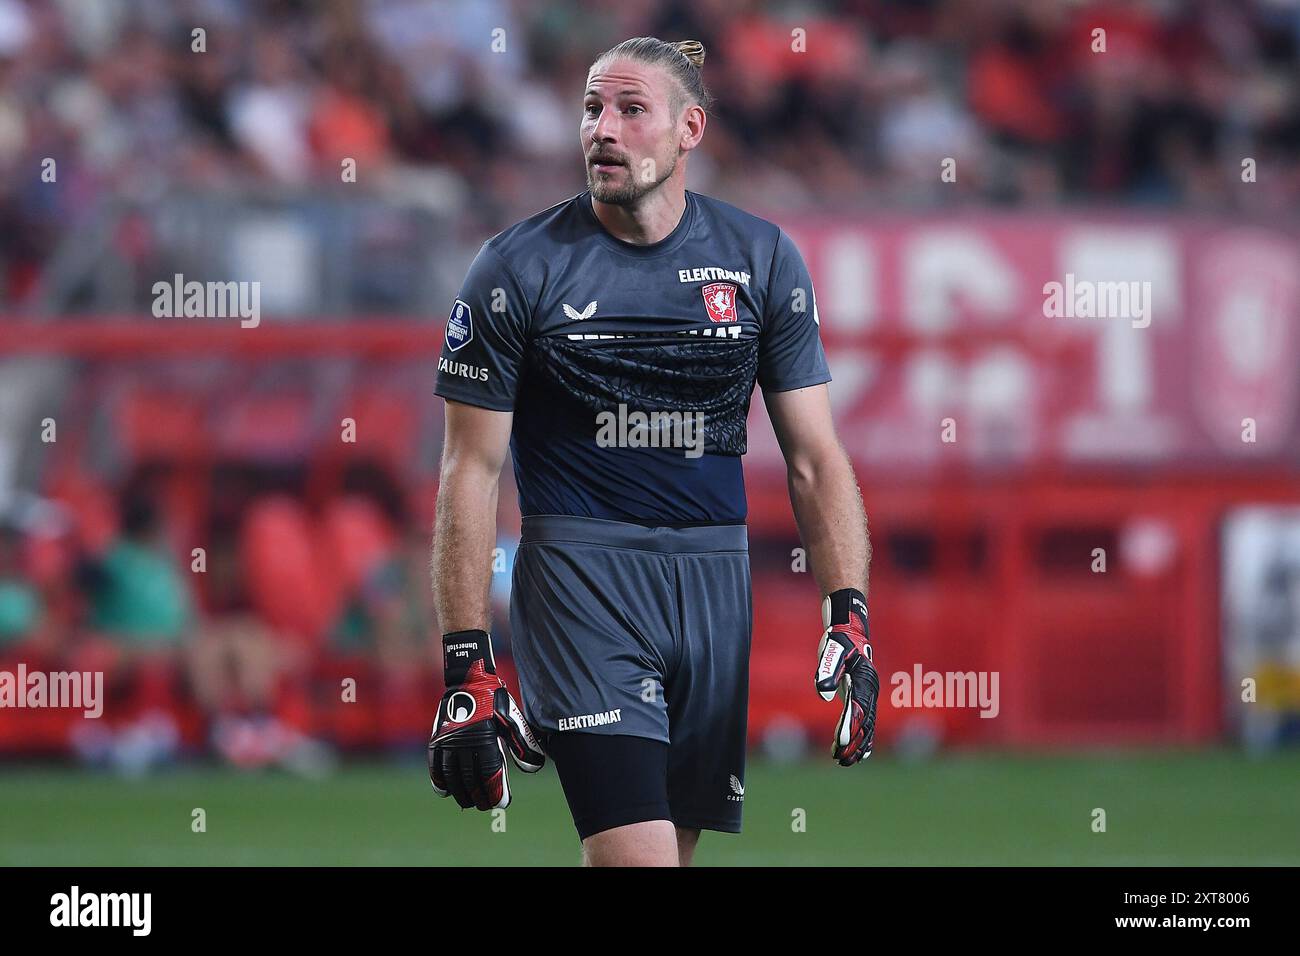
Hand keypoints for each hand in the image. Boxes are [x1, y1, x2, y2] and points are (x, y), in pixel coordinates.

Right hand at [429, 629, 544, 808]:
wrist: (469, 679)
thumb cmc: (494, 701)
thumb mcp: (512, 719)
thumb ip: (522, 745)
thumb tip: (533, 769)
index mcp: (486, 739)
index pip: (489, 775)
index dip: (495, 792)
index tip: (501, 803)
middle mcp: (465, 743)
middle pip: (470, 781)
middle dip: (479, 797)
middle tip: (486, 805)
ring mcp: (449, 742)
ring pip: (452, 777)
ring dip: (461, 793)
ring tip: (469, 802)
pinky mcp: (437, 739)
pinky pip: (436, 766)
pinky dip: (439, 781)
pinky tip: (446, 791)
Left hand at [814, 588, 877, 765]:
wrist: (850, 628)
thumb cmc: (838, 640)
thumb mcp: (830, 652)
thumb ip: (827, 672)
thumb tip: (823, 695)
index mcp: (863, 681)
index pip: (856, 710)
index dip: (848, 729)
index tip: (839, 746)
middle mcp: (870, 690)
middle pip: (864, 723)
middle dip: (853, 743)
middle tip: (841, 761)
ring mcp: (869, 694)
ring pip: (867, 725)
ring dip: (857, 745)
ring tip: (846, 762)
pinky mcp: (863, 695)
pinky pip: (866, 720)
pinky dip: (862, 737)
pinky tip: (858, 753)